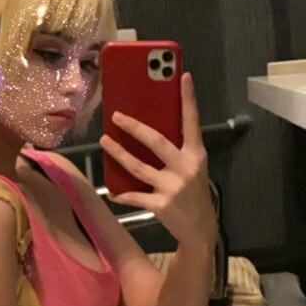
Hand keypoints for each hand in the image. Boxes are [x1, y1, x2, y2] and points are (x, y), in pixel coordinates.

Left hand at [100, 72, 216, 245]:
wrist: (200, 229)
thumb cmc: (194, 193)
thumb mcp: (193, 168)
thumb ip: (177, 152)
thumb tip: (148, 131)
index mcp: (196, 155)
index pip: (192, 122)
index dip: (188, 99)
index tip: (183, 76)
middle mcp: (185, 168)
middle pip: (156, 142)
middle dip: (134, 128)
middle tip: (117, 116)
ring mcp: (172, 187)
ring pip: (138, 167)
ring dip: (118, 154)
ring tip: (105, 141)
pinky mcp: (160, 205)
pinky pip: (134, 195)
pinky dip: (121, 194)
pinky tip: (111, 191)